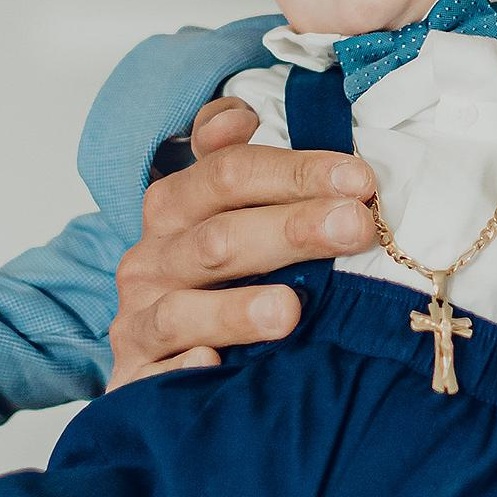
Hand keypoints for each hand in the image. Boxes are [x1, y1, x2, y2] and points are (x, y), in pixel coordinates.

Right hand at [105, 95, 375, 386]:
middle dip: (291, 229)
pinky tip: (216, 365)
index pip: (229, 174)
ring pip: (183, 310)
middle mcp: (152, 261)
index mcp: (173, 208)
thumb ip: (231, 160)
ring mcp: (141, 322)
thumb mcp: (223, 212)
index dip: (295, 172)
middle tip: (355, 228)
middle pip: (219, 237)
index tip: (360, 181)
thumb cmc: (214, 280)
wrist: (164, 361)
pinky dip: (186, 369)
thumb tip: (238, 116)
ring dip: (237, 309)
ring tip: (290, 310)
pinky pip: (158, 376)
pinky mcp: (136, 380)